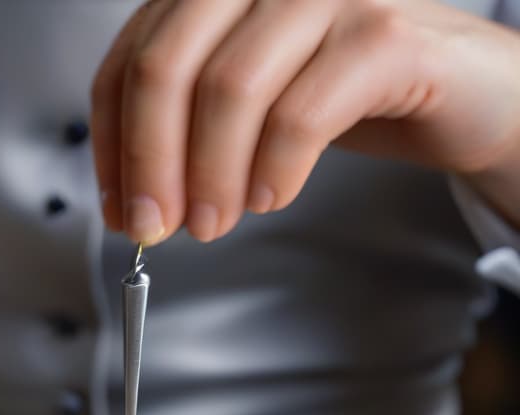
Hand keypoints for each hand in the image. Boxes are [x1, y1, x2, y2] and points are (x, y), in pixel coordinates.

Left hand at [92, 0, 519, 243]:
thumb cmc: (342, 92)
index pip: (130, 59)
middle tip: (156, 226)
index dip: (112, 141)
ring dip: (210, 176)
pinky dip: (274, 168)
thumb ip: (186, 130)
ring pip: (229, 89)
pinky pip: (301, 112)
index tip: (119, 207)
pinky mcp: (382, 32)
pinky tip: (269, 197)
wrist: (458, 87)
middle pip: (166, 68)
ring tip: (214, 223)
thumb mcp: (246, 103)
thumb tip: (132, 201)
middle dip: (150, 162)